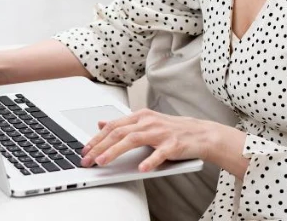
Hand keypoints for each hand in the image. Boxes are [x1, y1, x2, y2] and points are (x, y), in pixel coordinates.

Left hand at [80, 109, 214, 171]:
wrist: (201, 133)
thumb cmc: (172, 130)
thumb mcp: (145, 123)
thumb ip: (124, 124)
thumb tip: (101, 123)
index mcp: (141, 116)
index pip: (113, 126)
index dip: (96, 138)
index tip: (84, 149)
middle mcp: (149, 122)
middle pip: (119, 132)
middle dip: (100, 146)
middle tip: (87, 159)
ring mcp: (161, 132)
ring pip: (133, 140)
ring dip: (115, 151)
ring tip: (103, 162)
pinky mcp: (174, 145)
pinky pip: (160, 154)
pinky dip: (150, 161)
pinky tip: (141, 169)